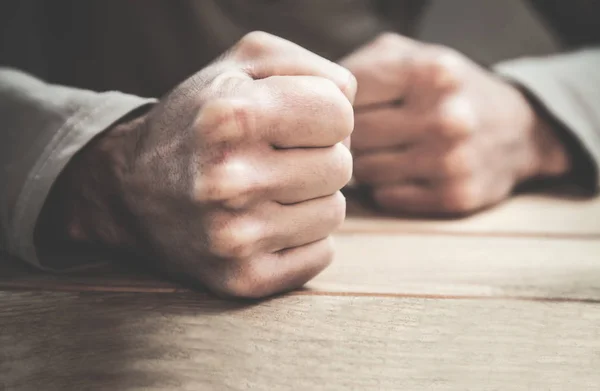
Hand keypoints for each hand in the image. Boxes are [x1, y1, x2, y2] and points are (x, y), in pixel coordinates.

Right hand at [50, 32, 355, 297]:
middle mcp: (228, 181)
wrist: (133, 190)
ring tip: (268, 188)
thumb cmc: (200, 119)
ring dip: (310, 198)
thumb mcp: (242, 64)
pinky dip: (302, 238)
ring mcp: (234, 237)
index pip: (339, 114)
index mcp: (230, 118)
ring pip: (334, 213)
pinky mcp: (242, 279)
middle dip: (318, 156)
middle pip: (341, 166)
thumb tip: (350, 102)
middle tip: (277, 157)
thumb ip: (309, 66)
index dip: (323, 113)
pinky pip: (321, 255)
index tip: (293, 119)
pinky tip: (266, 222)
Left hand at [341, 33, 571, 215]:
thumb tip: (310, 100)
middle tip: (363, 134)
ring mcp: (451, 160)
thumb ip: (360, 67)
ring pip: (365, 172)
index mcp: (431, 72)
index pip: (345, 100)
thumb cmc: (447, 90)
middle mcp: (444, 116)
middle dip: (350, 138)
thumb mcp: (412, 56)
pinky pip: (387, 197)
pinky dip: (386, 186)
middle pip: (354, 138)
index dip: (337, 109)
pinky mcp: (454, 196)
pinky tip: (402, 171)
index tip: (343, 112)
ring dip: (366, 164)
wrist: (516, 129)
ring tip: (384, 150)